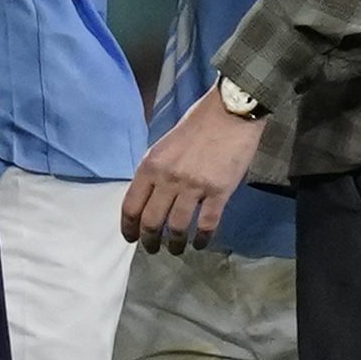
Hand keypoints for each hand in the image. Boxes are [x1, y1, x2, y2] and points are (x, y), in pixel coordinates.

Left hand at [121, 85, 265, 253]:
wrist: (231, 110)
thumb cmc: (199, 122)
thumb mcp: (166, 143)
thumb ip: (157, 169)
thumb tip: (151, 195)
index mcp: (151, 163)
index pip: (131, 205)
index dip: (129, 227)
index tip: (131, 238)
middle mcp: (168, 178)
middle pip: (151, 222)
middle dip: (149, 241)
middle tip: (152, 249)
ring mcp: (194, 186)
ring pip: (177, 228)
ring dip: (175, 244)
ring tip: (176, 249)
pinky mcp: (218, 191)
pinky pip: (206, 225)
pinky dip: (201, 239)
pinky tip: (200, 243)